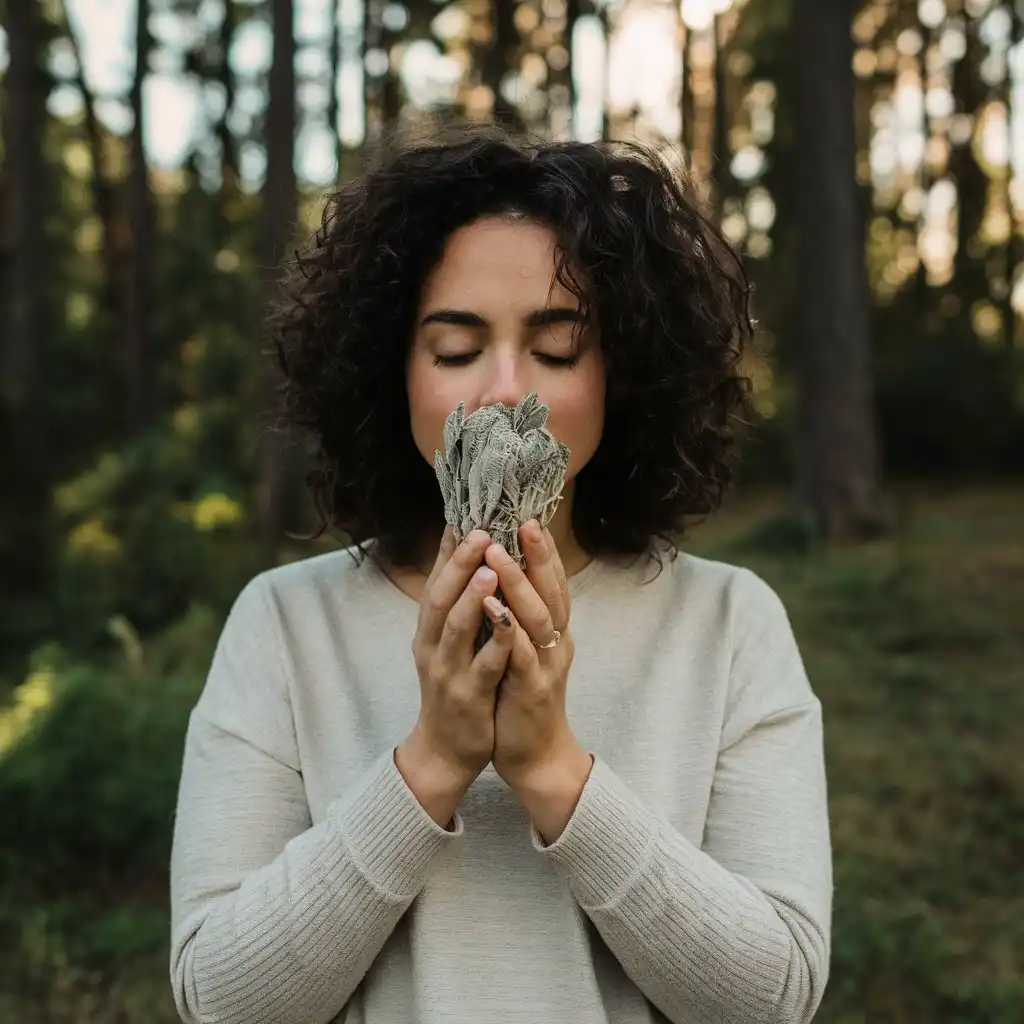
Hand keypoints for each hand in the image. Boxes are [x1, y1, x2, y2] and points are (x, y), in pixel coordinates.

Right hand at [396, 526, 515, 823]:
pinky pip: (485, 666)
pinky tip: (508, 622)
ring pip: (458, 629)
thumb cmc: (455, 686)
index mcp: (429, 630)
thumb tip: (464, 556)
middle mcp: (433, 646)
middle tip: (478, 531)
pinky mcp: (469, 697)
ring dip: (472, 597)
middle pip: (441, 597)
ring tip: (489, 568)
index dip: (448, 549)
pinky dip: (495, 642)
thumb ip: (456, 604)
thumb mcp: (448, 642)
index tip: (464, 514)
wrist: (447, 750)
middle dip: (459, 563)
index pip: (436, 580)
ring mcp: (449, 672)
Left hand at [481, 520, 578, 786]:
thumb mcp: (522, 648)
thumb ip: (518, 613)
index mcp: (552, 630)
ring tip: (497, 553)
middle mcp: (555, 641)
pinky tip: (493, 608)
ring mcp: (547, 665)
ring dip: (518, 584)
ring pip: (537, 617)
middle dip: (536, 555)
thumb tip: (502, 571)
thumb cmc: (521, 696)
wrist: (534, 755)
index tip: (527, 515)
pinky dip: (510, 629)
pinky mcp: (532, 690)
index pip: (551, 580)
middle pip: (551, 590)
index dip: (542, 549)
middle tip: (522, 521)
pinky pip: (522, 654)